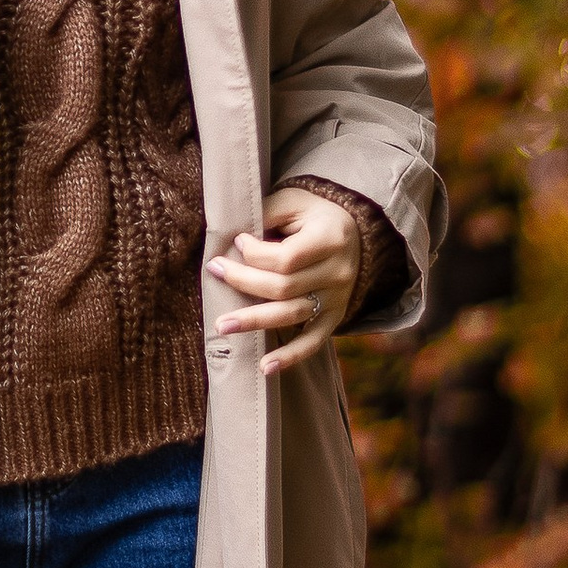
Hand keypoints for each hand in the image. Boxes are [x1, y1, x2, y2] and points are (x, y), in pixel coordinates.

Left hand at [210, 185, 362, 379]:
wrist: (353, 234)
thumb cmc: (313, 215)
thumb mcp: (293, 201)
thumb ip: (265, 213)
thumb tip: (231, 235)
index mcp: (330, 239)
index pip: (287, 258)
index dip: (256, 254)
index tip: (236, 242)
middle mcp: (338, 272)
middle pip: (284, 287)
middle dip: (243, 282)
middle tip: (214, 272)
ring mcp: (338, 299)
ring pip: (292, 315)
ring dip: (255, 322)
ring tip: (222, 326)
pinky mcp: (334, 317)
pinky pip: (313, 342)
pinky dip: (290, 357)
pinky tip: (265, 367)